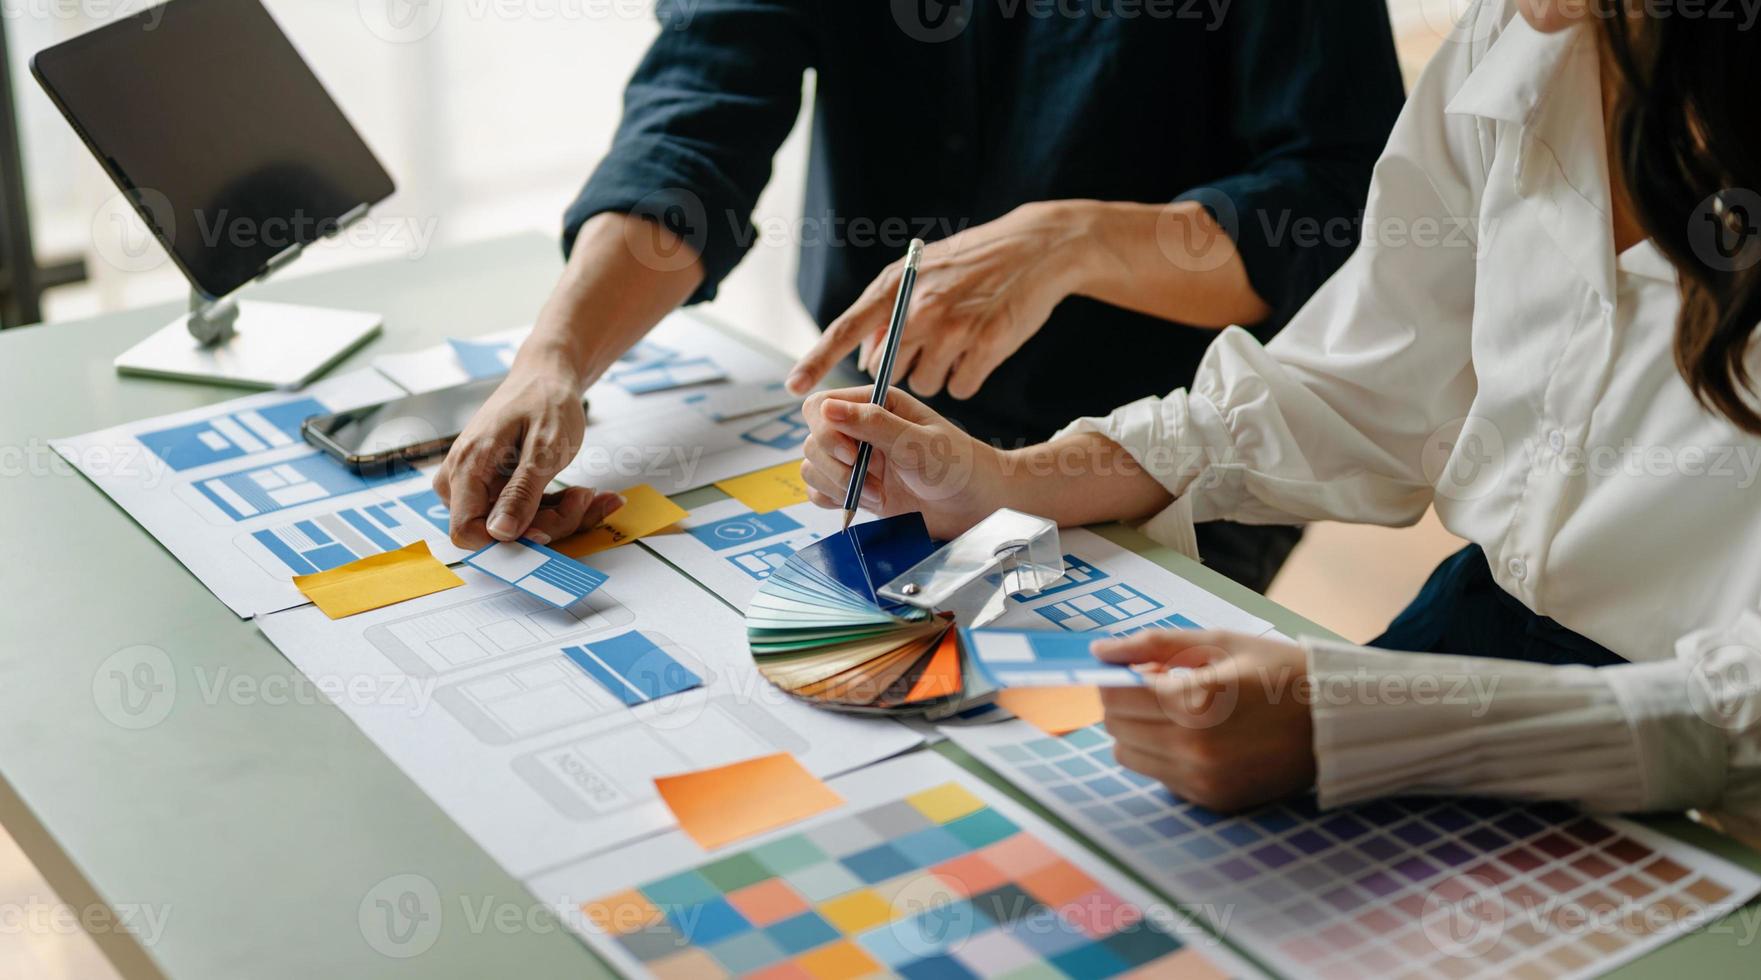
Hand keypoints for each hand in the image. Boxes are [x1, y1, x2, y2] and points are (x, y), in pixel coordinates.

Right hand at [433, 364, 623, 548]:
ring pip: (516, 528)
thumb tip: (499, 534)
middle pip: (499, 533)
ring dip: (560, 517)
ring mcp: (477, 487)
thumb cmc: (545, 401)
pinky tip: (587, 496)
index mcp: (466, 468)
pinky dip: (558, 509)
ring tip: (588, 492)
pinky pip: (525, 515)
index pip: (466, 532)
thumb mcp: (544, 448)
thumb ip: (521, 493)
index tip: (549, 527)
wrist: (546, 377)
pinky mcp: (493, 490)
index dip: (508, 541)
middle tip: (583, 496)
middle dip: (549, 522)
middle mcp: (462, 482)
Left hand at [787, 202, 1085, 399]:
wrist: (1038, 247)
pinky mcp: (987, 346)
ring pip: (924, 384)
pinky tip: (980, 351)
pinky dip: (967, 378)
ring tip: (959, 342)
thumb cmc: (974, 261)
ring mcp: (954, 328)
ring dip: (937, 374)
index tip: (794, 388)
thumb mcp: (923, 271)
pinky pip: (961, 388)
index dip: (817, 361)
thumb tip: (865, 358)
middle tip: (931, 341)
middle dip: (900, 368)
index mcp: (896, 285)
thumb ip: (890, 309)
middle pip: (886, 370)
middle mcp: (919, 308)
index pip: (845, 329)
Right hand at [800, 387, 1012, 538]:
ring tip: (878, 495)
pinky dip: (834, 501)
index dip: (825, 431)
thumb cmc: (957, 465)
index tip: (851, 454)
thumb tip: (827, 408)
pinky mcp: (856, 489)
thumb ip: (872, 424)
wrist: (976, 505)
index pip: (821, 406)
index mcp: (875, 404)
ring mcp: (856, 461)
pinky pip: (820, 492)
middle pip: (812, 441)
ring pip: (813, 468)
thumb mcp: (917, 442)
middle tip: (874, 479)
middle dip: (836, 467)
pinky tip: (864, 504)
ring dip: (839, 487)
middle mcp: (860, 430)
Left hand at [1091, 630, 1315, 811]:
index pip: (1114, 696)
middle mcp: (1194, 748)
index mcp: (1196, 701)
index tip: (1125, 668)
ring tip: (1175, 709)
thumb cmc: (1281, 672)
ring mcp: (1203, 780)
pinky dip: (1163, 754)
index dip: (1111, 678)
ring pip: (1129, 756)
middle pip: (1115, 727)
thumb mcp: (1220, 642)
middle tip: (1153, 684)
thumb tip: (1100, 650)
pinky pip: (1160, 776)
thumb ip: (1155, 644)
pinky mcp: (1213, 800)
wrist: (1339, 721)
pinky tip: (1197, 735)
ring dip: (1137, 730)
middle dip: (1123, 702)